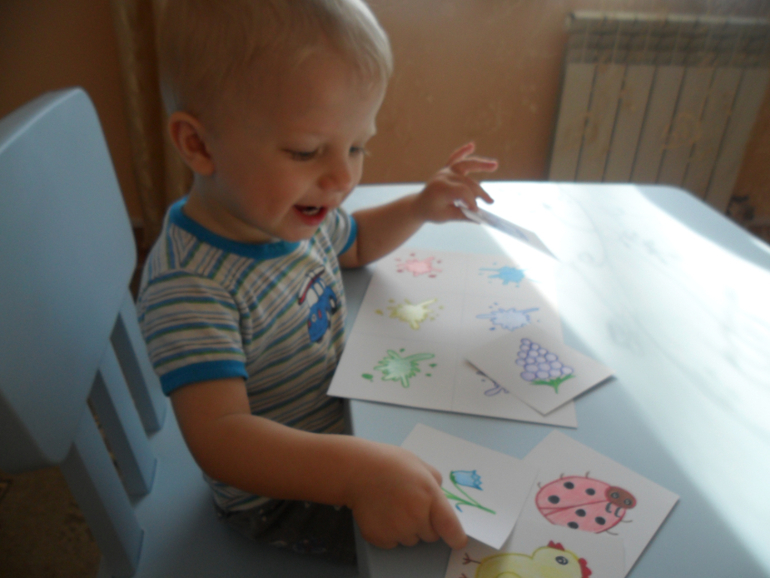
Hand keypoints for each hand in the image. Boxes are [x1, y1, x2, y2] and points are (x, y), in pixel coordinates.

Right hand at [346, 442, 466, 549]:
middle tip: (409, 504)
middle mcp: (416, 517)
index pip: (450, 527)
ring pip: (411, 540)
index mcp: (430, 496)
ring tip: (392, 506)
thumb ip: (435, 481)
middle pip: (431, 535)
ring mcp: (397, 530)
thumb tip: (440, 496)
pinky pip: (393, 543)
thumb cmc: (389, 462)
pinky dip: (389, 533)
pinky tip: (381, 514)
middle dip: (424, 524)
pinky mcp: (380, 539)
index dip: (456, 537)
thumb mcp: (419, 464)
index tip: (458, 541)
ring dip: (406, 529)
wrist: (356, 470)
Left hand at [415, 142, 497, 222]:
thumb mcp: (446, 216)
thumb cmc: (432, 212)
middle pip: (467, 182)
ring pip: (465, 165)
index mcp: (441, 189)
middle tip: (490, 202)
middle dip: (479, 192)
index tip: (477, 211)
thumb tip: (480, 218)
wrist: (419, 205)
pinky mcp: (446, 169)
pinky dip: (462, 151)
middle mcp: (443, 176)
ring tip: (495, 165)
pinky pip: (455, 158)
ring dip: (481, 164)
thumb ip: (463, 215)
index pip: (462, 191)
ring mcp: (445, 171)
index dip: (472, 201)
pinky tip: (471, 145)